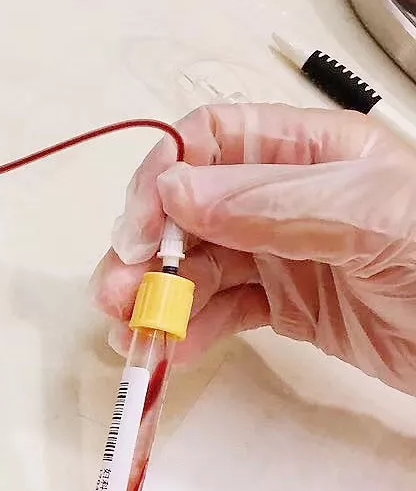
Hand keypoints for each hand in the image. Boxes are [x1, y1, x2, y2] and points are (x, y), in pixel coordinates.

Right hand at [91, 103, 415, 394]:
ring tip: (131, 328)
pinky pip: (225, 312)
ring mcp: (290, 253)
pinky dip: (192, 331)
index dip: (166, 177)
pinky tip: (173, 350)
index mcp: (313, 151)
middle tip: (120, 290)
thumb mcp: (370, 217)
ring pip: (200, 265)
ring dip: (159, 294)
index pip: (214, 141)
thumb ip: (271, 202)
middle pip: (192, 207)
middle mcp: (292, 196)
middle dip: (149, 247)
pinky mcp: (294, 308)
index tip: (144, 229)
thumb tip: (175, 188)